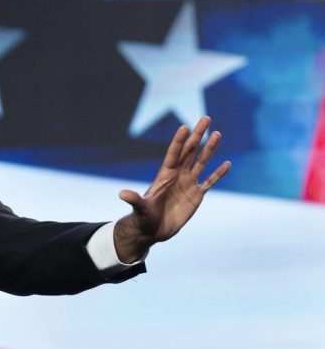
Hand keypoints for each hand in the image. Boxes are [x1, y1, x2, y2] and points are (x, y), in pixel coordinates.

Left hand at [114, 115, 230, 262]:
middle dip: (198, 135)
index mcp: (164, 175)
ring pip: (201, 162)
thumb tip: (122, 194)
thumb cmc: (143, 218)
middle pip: (190, 151)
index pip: (173, 154)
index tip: (185, 126)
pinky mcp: (196, 195)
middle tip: (206, 118)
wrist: (152, 230)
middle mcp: (178, 176)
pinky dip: (218, 174)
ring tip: (218, 133)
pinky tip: (226, 163)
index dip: (179, 141)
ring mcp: (188, 184)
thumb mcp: (139, 208)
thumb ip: (134, 200)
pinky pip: (209, 181)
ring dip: (210, 149)